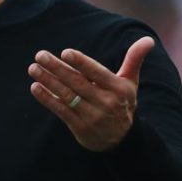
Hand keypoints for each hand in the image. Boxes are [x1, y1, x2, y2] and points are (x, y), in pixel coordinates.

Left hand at [28, 36, 154, 151]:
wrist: (121, 140)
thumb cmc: (122, 103)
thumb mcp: (130, 83)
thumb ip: (134, 60)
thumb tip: (148, 39)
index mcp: (117, 89)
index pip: (97, 73)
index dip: (82, 63)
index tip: (65, 52)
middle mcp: (105, 102)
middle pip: (77, 83)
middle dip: (57, 68)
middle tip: (40, 55)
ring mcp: (91, 116)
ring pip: (66, 96)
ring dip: (48, 81)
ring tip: (33, 68)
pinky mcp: (79, 127)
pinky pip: (61, 110)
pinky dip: (47, 99)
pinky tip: (35, 87)